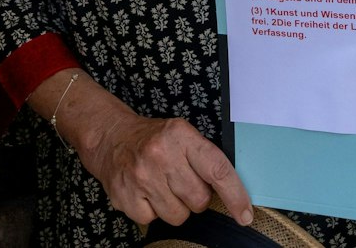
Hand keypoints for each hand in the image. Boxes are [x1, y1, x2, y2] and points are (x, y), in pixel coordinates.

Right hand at [76, 110, 253, 228]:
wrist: (110, 137)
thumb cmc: (154, 139)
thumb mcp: (182, 134)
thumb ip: (205, 159)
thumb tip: (235, 194)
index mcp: (181, 136)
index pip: (217, 170)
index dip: (235, 195)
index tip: (245, 214)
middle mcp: (161, 155)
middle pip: (199, 200)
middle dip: (196, 197)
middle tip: (182, 182)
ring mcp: (141, 178)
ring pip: (179, 216)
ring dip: (175, 206)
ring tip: (163, 186)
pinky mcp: (125, 197)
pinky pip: (154, 221)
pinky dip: (153, 211)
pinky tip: (146, 193)